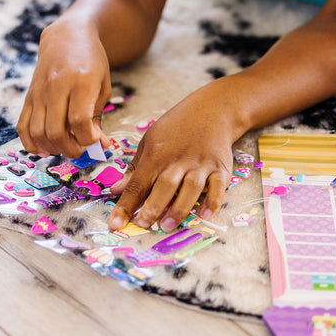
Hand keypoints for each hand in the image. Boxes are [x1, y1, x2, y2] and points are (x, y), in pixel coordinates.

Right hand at [17, 19, 111, 157]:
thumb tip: (98, 145)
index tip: (95, 141)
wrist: (67, 37)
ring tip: (66, 147)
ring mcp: (39, 91)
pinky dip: (31, 143)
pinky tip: (45, 148)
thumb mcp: (103, 85)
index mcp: (81, 82)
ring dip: (52, 148)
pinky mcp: (29, 96)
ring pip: (37, 132)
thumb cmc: (91, 62)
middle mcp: (57, 86)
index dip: (88, 139)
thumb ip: (97, 116)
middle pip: (56, 131)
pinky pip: (22, 126)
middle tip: (81, 150)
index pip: (79, 120)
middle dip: (70, 149)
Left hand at [107, 85, 238, 231]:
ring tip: (168, 225)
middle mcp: (179, 160)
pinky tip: (204, 215)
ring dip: (179, 207)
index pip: (138, 183)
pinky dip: (212, 201)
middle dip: (153, 206)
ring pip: (190, 188)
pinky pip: (218, 187)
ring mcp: (201, 164)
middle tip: (143, 224)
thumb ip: (134, 168)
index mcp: (157, 154)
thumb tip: (115, 190)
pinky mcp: (220, 168)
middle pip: (165, 186)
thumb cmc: (176, 127)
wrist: (211, 110)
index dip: (126, 204)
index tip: (115, 223)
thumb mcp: (150, 141)